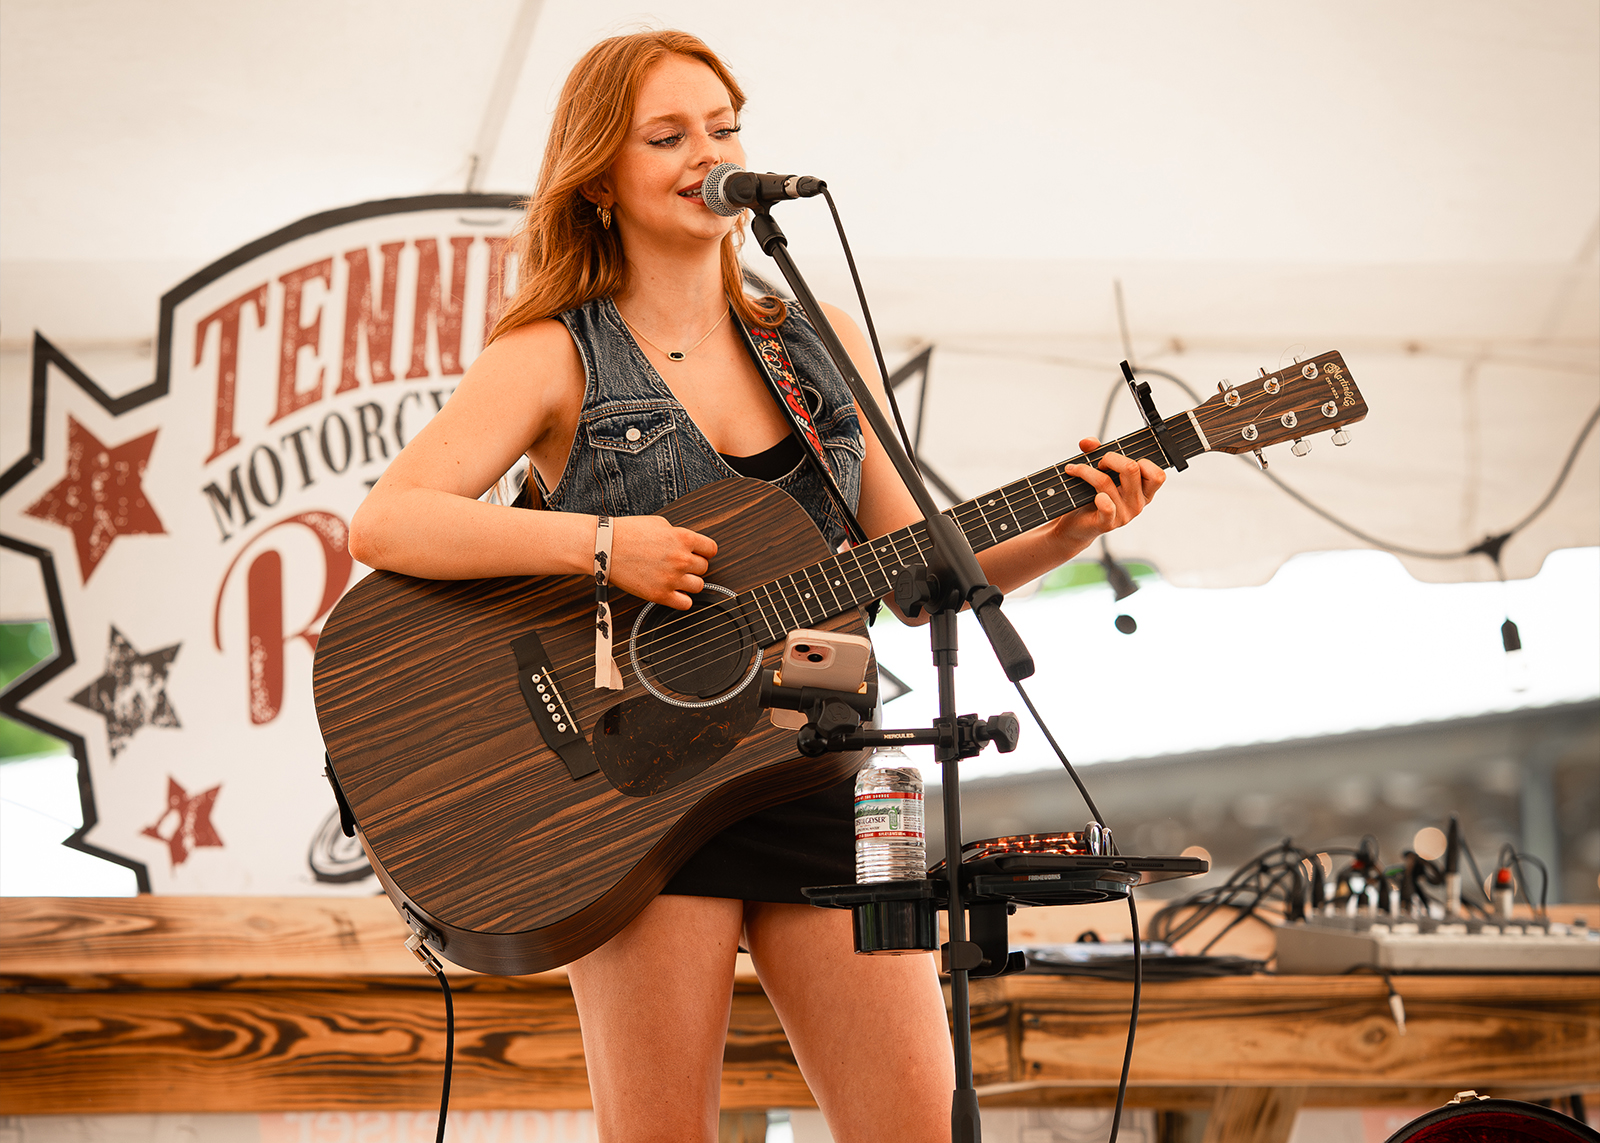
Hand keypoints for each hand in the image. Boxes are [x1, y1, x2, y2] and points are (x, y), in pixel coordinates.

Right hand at [608, 515, 718, 609]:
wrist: (604, 547)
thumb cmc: (626, 533)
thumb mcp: (659, 524)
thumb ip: (678, 535)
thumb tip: (687, 545)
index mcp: (683, 538)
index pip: (711, 549)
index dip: (704, 552)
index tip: (699, 554)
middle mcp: (681, 559)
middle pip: (704, 568)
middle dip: (693, 566)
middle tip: (679, 565)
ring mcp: (672, 578)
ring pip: (698, 586)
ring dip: (688, 583)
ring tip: (674, 578)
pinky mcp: (660, 594)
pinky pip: (685, 604)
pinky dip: (682, 599)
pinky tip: (672, 592)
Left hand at [1052, 436, 1165, 550]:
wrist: (1076, 525)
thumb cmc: (1092, 497)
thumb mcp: (1099, 472)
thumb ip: (1096, 452)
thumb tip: (1088, 441)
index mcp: (1143, 492)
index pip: (1157, 474)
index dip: (1138, 460)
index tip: (1120, 462)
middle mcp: (1138, 504)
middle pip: (1132, 469)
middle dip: (1110, 458)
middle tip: (1098, 464)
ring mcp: (1124, 515)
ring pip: (1107, 482)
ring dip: (1086, 471)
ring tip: (1075, 470)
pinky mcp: (1108, 523)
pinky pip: (1106, 506)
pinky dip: (1096, 495)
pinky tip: (1085, 489)